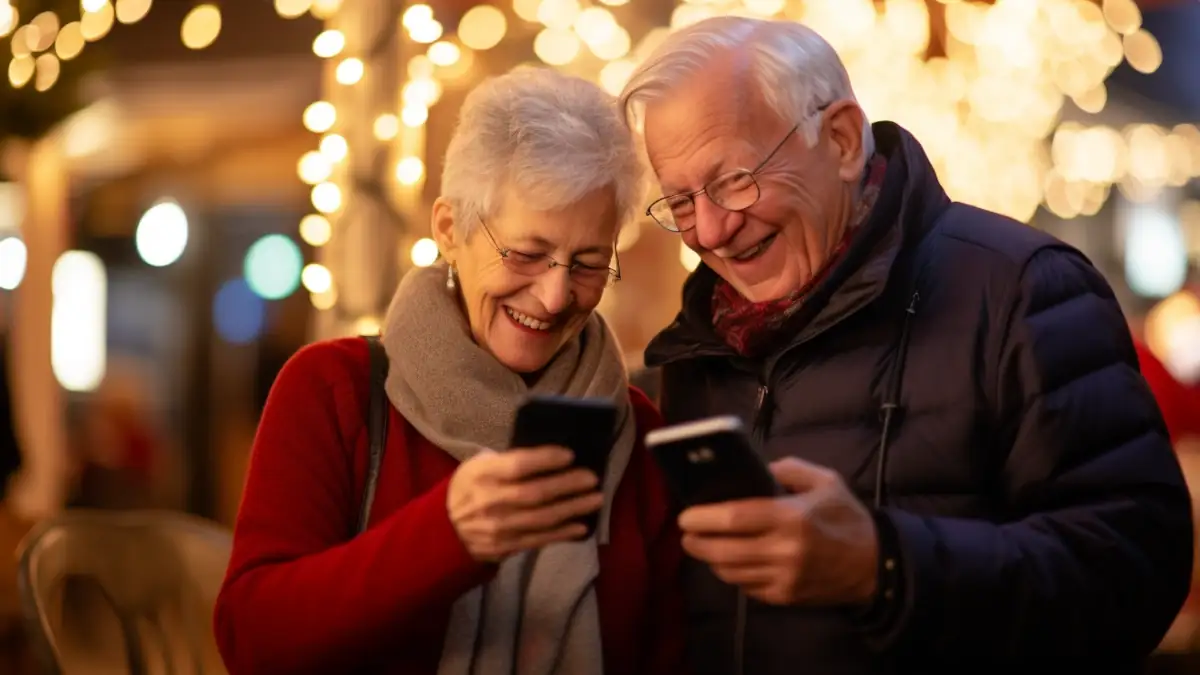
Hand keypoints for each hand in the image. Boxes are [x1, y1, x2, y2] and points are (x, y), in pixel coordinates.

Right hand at [448, 446, 601, 561]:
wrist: (444, 531)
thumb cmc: (468, 488)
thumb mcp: (476, 466)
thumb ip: (505, 460)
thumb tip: (547, 455)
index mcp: (481, 474)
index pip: (517, 465)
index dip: (546, 459)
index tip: (570, 454)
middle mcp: (490, 501)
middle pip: (535, 493)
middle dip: (568, 485)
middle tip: (592, 478)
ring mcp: (499, 527)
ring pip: (542, 518)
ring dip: (573, 508)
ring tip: (596, 499)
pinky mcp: (506, 546)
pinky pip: (540, 539)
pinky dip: (563, 533)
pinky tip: (582, 525)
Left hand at [678, 457, 878, 606]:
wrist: (876, 565)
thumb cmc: (847, 518)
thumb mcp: (825, 481)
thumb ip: (788, 469)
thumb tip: (754, 471)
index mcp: (791, 518)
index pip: (735, 518)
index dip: (704, 517)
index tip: (686, 515)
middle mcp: (784, 551)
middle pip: (724, 551)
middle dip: (697, 542)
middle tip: (687, 533)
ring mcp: (783, 578)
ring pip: (730, 573)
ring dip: (710, 560)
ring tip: (702, 545)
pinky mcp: (785, 597)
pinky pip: (746, 588)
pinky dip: (732, 575)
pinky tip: (728, 562)